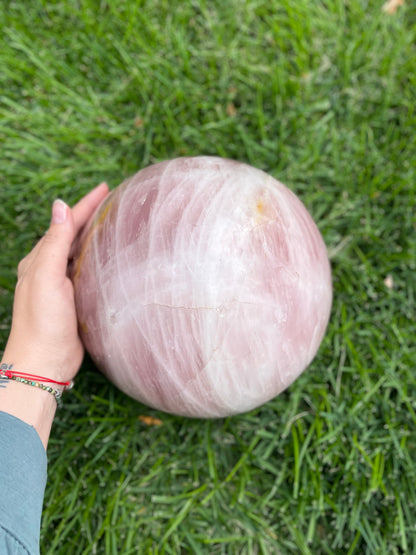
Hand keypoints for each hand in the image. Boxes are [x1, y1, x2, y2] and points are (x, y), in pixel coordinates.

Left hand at [2, 182, 109, 382]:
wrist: (45, 362)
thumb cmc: (43, 322)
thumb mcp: (46, 277)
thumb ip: (54, 242)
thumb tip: (59, 206)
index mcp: (40, 260)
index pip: (65, 224)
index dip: (85, 205)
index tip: (105, 188)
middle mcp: (50, 270)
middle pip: (73, 234)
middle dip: (91, 215)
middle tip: (113, 200)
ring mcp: (63, 286)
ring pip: (81, 252)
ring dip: (95, 234)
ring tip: (115, 222)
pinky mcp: (76, 300)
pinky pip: (89, 270)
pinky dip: (99, 257)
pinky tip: (111, 257)